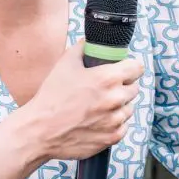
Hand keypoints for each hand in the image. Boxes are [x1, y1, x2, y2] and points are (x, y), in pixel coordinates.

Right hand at [24, 40, 143, 160]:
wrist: (41, 130)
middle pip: (134, 88)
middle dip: (122, 86)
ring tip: (98, 106)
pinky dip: (114, 123)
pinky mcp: (113, 137)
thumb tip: (90, 41)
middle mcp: (116, 99)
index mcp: (107, 78)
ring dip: (119, 105)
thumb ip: (82, 48)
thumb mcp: (64, 64)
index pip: (137, 68)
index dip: (128, 66)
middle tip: (104, 89)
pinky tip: (97, 120)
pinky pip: (123, 126)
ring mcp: (116, 120)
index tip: (122, 69)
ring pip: (129, 108)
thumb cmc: (52, 96)